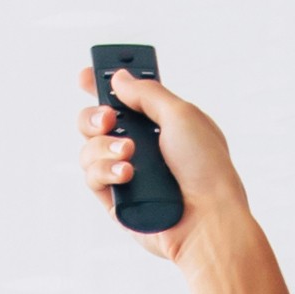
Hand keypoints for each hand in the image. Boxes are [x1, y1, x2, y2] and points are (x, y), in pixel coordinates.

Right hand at [75, 68, 249, 262]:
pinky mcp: (117, 200)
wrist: (208, 218)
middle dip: (94, 116)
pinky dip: (105, 171)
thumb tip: (119, 79)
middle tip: (109, 119)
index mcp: (161, 123)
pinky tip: (126, 174)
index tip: (86, 75)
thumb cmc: (206, 169)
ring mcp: (128, 173)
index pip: (126, 99)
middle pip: (96, 122)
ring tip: (129, 152)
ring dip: (103, 146)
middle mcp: (142, 147)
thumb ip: (147, 93)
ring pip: (89, 148)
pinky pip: (92, 177)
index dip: (103, 85)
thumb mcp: (181, 115)